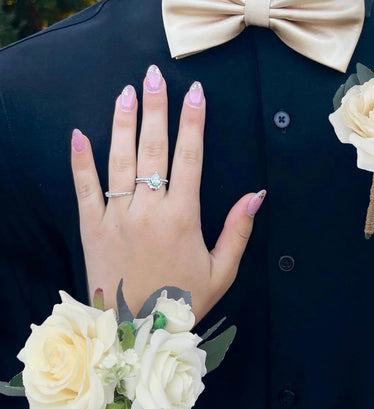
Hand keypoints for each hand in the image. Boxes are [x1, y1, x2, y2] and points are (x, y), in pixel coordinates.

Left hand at [71, 65, 264, 320]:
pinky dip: (81, 161)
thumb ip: (238, 231)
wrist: (136, 332)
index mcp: (182, 218)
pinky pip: (85, 188)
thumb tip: (256, 195)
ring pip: (119, 160)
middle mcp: (148, 210)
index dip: (193, 122)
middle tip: (155, 76)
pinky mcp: (92, 228)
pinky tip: (79, 134)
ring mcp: (116, 217)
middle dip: (156, 109)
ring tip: (127, 92)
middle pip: (153, 149)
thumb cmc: (182, 302)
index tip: (195, 93)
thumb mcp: (221, 271)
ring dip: (123, 123)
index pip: (189, 158)